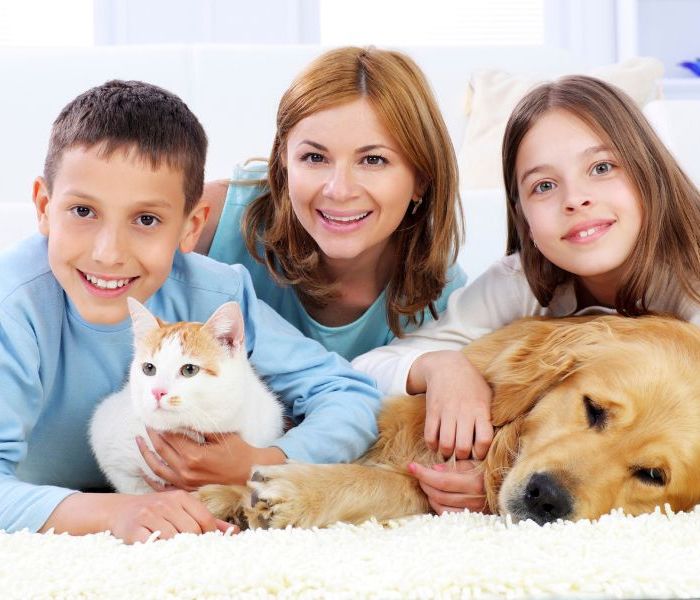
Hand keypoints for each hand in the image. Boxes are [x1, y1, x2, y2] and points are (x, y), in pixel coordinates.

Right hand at [107, 490, 233, 543]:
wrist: (119, 510)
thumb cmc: (157, 511)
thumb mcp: (181, 509)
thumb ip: (206, 519)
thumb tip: (233, 531)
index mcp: (181, 497)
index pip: (204, 519)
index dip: (209, 534)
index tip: (205, 542)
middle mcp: (165, 503)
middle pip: (191, 530)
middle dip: (193, 543)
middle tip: (189, 549)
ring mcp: (149, 515)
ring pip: (173, 539)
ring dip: (176, 548)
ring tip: (173, 549)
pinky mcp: (134, 529)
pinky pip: (153, 545)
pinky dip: (158, 550)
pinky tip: (158, 549)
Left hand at [137, 429, 285, 490]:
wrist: (249, 475)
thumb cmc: (238, 452)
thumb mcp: (221, 435)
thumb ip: (200, 428)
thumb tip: (183, 417)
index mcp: (193, 455)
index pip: (170, 436)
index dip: (162, 425)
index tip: (156, 415)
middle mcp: (185, 470)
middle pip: (161, 449)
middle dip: (152, 434)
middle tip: (146, 423)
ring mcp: (184, 482)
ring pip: (156, 467)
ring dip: (145, 453)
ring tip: (139, 441)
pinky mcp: (186, 490)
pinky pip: (162, 486)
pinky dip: (150, 478)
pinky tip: (143, 470)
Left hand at [407, 460, 487, 514]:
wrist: (506, 488)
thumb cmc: (489, 471)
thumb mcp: (475, 462)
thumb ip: (456, 466)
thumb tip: (435, 469)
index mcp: (476, 482)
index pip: (442, 480)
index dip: (424, 474)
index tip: (411, 466)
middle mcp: (474, 499)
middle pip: (439, 494)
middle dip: (424, 482)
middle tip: (418, 472)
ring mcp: (473, 512)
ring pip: (441, 506)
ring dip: (428, 493)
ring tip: (425, 482)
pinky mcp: (471, 519)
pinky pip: (447, 515)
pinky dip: (436, 504)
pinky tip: (434, 495)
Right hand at [412, 350, 493, 458]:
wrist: (447, 366)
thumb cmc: (471, 385)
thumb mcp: (487, 396)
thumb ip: (490, 417)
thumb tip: (498, 439)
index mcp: (481, 410)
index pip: (484, 440)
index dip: (480, 452)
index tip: (477, 452)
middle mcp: (464, 412)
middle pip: (462, 447)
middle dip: (461, 457)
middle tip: (461, 454)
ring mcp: (446, 411)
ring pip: (445, 444)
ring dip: (446, 452)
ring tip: (449, 450)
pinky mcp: (432, 410)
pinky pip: (429, 435)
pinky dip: (432, 445)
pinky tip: (436, 443)